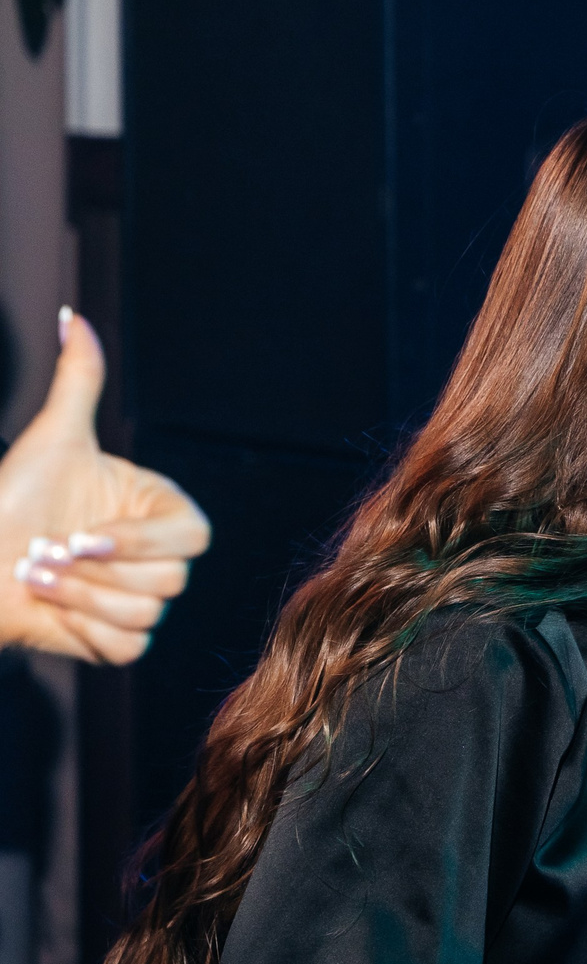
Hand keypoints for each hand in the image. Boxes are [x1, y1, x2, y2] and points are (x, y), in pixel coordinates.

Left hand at [0, 309, 210, 663]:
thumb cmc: (8, 501)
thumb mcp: (51, 440)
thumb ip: (79, 380)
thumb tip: (74, 316)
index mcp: (158, 511)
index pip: (191, 536)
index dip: (135, 542)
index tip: (80, 536)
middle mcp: (155, 557)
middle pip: (170, 580)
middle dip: (94, 572)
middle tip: (42, 552)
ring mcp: (139, 601)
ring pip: (147, 614)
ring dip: (78, 599)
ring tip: (32, 577)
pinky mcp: (115, 641)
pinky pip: (128, 646)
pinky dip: (83, 631)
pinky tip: (46, 609)